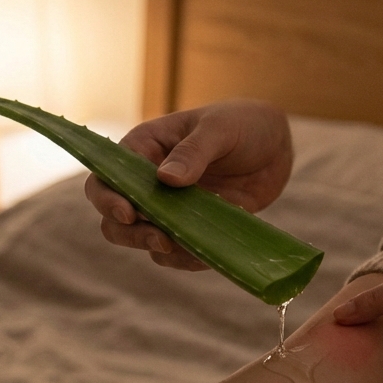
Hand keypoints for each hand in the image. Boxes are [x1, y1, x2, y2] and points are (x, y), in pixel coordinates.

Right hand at [86, 99, 292, 269]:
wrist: (276, 146)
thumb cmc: (242, 123)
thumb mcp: (219, 129)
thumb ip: (193, 152)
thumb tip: (165, 179)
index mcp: (144, 148)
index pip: (107, 176)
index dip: (108, 198)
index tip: (129, 212)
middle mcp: (148, 181)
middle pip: (114, 216)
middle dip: (131, 233)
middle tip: (162, 239)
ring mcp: (168, 207)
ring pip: (140, 238)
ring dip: (157, 248)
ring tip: (187, 246)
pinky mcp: (191, 227)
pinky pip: (176, 253)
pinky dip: (186, 258)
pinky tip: (206, 253)